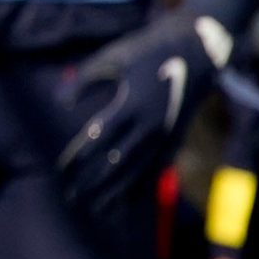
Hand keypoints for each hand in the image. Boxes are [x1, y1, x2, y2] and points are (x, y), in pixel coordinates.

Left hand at [56, 11, 233, 213]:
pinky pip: (157, 169)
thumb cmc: (148, 51)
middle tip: (72, 198)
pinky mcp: (176, 139)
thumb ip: (84, 80)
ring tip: (96, 208)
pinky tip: (127, 201)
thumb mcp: (114, 58)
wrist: (198, 50)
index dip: (79, 157)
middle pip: (116, 163)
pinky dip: (141, 187)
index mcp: (132, 105)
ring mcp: (166, 135)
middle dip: (93, 182)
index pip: (98, 139)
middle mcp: (150, 126)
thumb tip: (60, 103)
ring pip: (138, 171)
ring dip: (116, 191)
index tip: (61, 171)